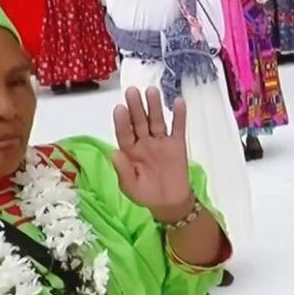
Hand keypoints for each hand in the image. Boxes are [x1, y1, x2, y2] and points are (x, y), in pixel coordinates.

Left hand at [111, 87, 194, 220]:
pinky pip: (178, 127)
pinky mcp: (177, 144)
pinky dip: (179, 115)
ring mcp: (161, 141)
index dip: (122, 122)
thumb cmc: (146, 194)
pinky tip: (179, 102)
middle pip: (139, 121)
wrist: (170, 203)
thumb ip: (123, 171)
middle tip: (132, 92)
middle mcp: (144, 142)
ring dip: (155, 106)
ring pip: (157, 120)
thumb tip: (114, 154)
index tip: (120, 109)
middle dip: (136, 107)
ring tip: (152, 91)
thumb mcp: (130, 187)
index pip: (124, 133)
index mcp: (129, 150)